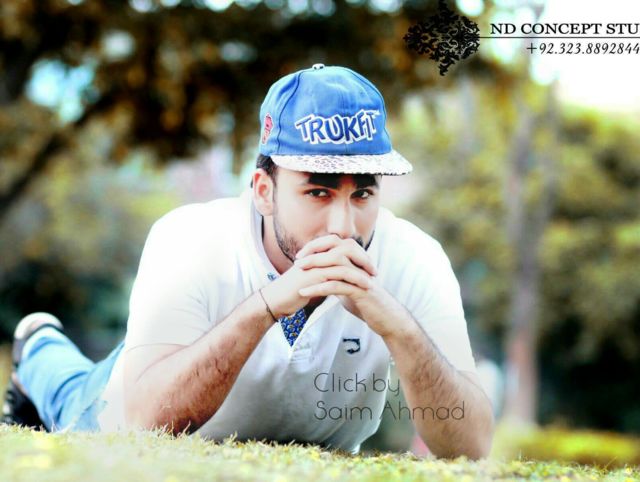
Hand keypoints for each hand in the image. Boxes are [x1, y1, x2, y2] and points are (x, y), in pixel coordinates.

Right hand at [259, 236, 373, 318]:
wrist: (274, 301)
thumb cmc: (291, 292)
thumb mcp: (311, 280)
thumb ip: (324, 276)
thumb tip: (338, 279)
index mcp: (316, 253)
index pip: (341, 246)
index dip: (357, 254)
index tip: (368, 266)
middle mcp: (316, 255)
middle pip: (345, 247)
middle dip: (362, 258)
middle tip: (374, 271)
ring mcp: (314, 263)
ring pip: (343, 259)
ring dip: (360, 269)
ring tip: (372, 280)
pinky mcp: (313, 275)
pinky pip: (338, 273)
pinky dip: (353, 279)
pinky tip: (362, 287)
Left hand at [294, 234, 411, 337]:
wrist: (387, 320)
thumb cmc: (368, 304)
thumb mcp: (350, 288)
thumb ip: (339, 280)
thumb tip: (324, 277)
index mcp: (357, 262)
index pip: (336, 244)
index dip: (318, 246)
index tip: (301, 254)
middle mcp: (360, 266)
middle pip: (336, 249)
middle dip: (315, 253)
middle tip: (298, 261)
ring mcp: (361, 277)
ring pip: (336, 264)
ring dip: (315, 267)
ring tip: (298, 273)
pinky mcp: (361, 291)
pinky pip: (337, 285)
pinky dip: (319, 287)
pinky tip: (305, 292)